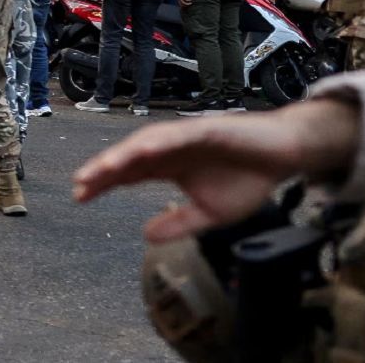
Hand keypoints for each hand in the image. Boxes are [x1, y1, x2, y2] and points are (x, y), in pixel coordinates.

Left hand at [73, 114, 305, 241]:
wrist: (284, 157)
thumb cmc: (248, 178)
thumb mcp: (209, 214)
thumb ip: (178, 223)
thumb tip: (147, 236)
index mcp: (169, 166)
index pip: (129, 173)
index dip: (104, 182)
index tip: (79, 196)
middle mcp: (172, 148)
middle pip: (130, 157)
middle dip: (104, 169)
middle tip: (81, 184)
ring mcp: (187, 136)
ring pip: (147, 142)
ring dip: (125, 154)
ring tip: (104, 169)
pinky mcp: (207, 128)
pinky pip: (178, 134)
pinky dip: (160, 140)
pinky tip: (143, 150)